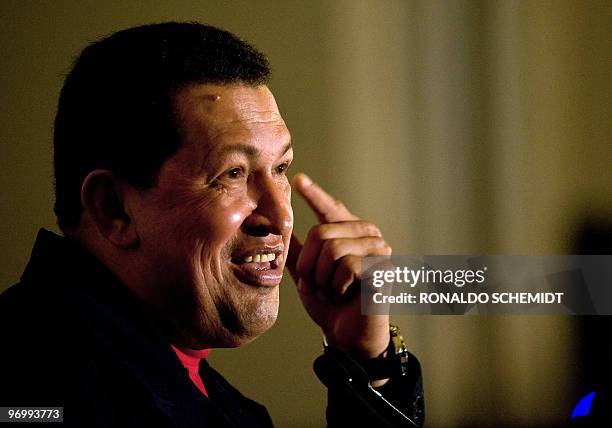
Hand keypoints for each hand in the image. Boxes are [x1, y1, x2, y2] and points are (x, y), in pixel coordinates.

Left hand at [286, 173, 390, 358]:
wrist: (347, 336)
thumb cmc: (330, 304)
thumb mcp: (307, 275)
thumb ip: (297, 252)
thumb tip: (279, 227)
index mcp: (348, 235)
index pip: (331, 209)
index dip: (315, 195)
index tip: (298, 180)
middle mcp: (367, 236)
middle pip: (322, 232)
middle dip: (310, 265)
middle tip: (316, 284)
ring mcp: (379, 251)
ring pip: (334, 249)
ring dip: (323, 277)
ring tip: (331, 290)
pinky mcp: (385, 268)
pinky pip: (348, 266)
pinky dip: (337, 286)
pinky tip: (346, 295)